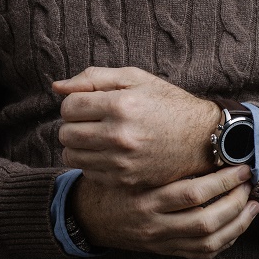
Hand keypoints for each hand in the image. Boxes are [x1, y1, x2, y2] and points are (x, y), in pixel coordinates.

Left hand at [52, 66, 220, 189]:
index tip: (88, 105)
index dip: (74, 103)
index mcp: (121, 105)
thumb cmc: (167, 103)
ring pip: (72, 155)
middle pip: (66, 132)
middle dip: (73, 124)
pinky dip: (91, 162)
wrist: (201, 139)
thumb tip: (57, 86)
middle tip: (92, 121)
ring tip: (98, 137)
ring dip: (79, 145)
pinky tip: (108, 152)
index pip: (69, 106)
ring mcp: (122, 162)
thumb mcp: (135, 79)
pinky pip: (87, 172)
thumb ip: (94, 78)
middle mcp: (120, 135)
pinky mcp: (125, 180)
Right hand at [69, 165, 258, 258]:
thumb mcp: (124, 161)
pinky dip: (225, 240)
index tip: (239, 166)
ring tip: (252, 203)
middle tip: (248, 182)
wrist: (88, 216)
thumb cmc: (111, 179)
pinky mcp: (164, 251)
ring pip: (207, 240)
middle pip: (204, 219)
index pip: (191, 193)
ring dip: (236, 222)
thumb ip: (153, 150)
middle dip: (234, 201)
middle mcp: (152, 223)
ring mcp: (159, 240)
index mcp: (143, 197)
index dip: (222, 181)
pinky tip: (238, 224)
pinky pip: (202, 253)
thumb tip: (196, 133)